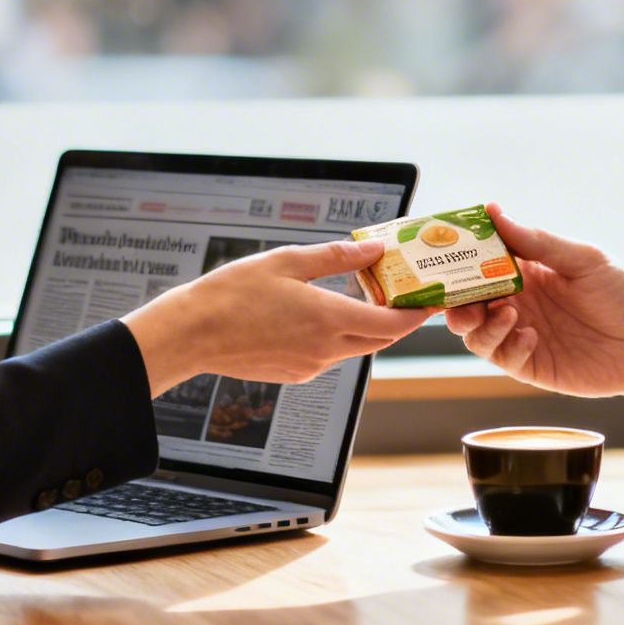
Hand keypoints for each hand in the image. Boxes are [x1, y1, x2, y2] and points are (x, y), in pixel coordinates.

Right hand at [125, 238, 434, 394]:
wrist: (192, 334)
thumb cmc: (233, 294)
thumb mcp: (287, 262)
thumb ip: (336, 258)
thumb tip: (375, 250)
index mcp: (329, 320)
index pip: (392, 324)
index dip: (417, 314)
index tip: (431, 300)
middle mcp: (326, 350)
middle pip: (380, 340)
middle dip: (398, 321)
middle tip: (405, 295)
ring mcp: (310, 366)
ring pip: (354, 348)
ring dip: (365, 327)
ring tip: (362, 296)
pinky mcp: (294, 373)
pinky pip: (328, 356)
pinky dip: (337, 338)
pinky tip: (322, 315)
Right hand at [442, 205, 623, 398]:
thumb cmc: (623, 292)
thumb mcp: (582, 259)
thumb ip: (536, 240)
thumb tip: (493, 211)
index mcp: (524, 272)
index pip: (478, 265)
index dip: (457, 262)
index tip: (443, 256)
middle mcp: (517, 303)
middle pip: (466, 303)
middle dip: (454, 300)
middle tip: (460, 298)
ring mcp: (520, 335)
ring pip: (475, 334)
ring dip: (480, 325)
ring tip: (507, 314)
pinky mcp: (531, 365)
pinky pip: (503, 357)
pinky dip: (507, 346)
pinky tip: (530, 336)